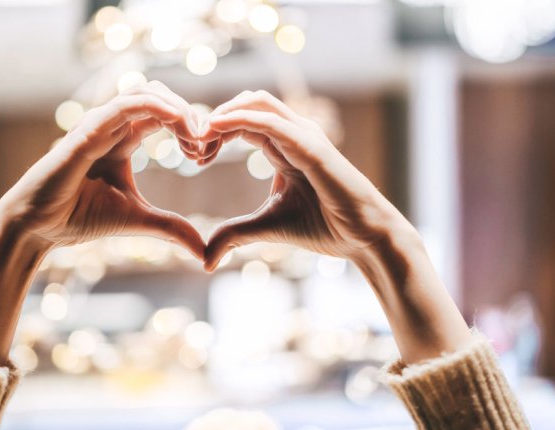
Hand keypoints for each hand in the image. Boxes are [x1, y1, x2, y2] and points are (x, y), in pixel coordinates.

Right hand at [0, 81, 204, 257]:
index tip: (206, 154)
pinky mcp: (87, 131)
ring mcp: (99, 124)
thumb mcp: (139, 220)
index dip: (190, 127)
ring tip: (196, 134)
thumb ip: (172, 229)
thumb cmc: (80, 219)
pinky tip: (180, 122)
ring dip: (177, 107)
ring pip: (145, 92)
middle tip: (205, 143)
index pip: (164, 115)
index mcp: (124, 140)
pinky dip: (157, 106)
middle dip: (188, 113)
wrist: (39, 229)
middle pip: (159, 96)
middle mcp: (112, 126)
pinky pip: (125, 105)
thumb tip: (203, 251)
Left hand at [199, 90, 470, 363]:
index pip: (242, 122)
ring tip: (198, 136)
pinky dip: (240, 119)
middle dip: (213, 117)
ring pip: (257, 102)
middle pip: (246, 103)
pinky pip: (271, 121)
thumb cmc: (324, 229)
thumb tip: (204, 259)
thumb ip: (235, 235)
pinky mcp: (312, 146)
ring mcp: (304, 136)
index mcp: (283, 148)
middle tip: (190, 145)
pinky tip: (216, 130)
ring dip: (223, 113)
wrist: (364, 239)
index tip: (192, 156)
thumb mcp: (267, 228)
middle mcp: (293, 135)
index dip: (213, 132)